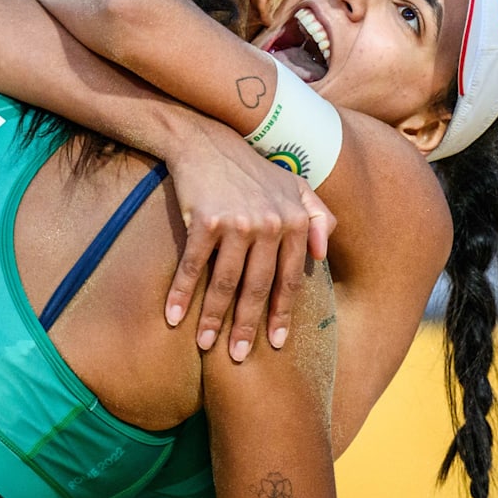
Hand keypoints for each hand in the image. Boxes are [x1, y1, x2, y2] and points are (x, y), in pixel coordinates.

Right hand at [164, 119, 335, 361]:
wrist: (207, 140)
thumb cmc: (251, 168)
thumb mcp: (294, 184)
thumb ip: (318, 216)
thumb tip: (325, 253)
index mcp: (294, 220)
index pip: (290, 278)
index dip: (283, 314)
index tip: (276, 344)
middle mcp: (269, 224)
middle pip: (259, 288)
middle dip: (248, 326)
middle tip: (239, 358)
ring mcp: (237, 222)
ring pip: (226, 283)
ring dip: (214, 318)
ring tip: (206, 345)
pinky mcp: (205, 220)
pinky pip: (193, 266)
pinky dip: (181, 293)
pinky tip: (173, 316)